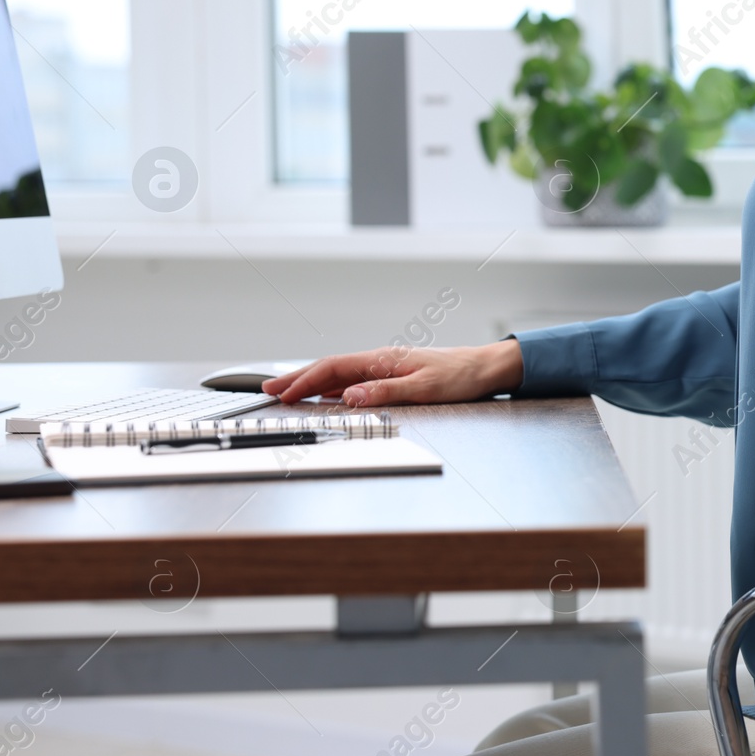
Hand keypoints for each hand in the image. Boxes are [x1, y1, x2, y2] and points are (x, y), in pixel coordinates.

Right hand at [261, 340, 524, 407]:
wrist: (486, 368)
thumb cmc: (461, 376)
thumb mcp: (425, 388)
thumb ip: (386, 392)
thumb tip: (349, 396)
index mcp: (383, 359)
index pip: (333, 368)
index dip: (304, 381)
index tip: (282, 393)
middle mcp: (380, 361)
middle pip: (329, 368)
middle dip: (297, 379)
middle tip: (268, 390)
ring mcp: (385, 368)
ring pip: (338, 374)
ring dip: (311, 383)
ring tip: (287, 392)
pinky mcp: (393, 376)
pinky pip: (353, 380)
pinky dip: (331, 387)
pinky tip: (325, 395)